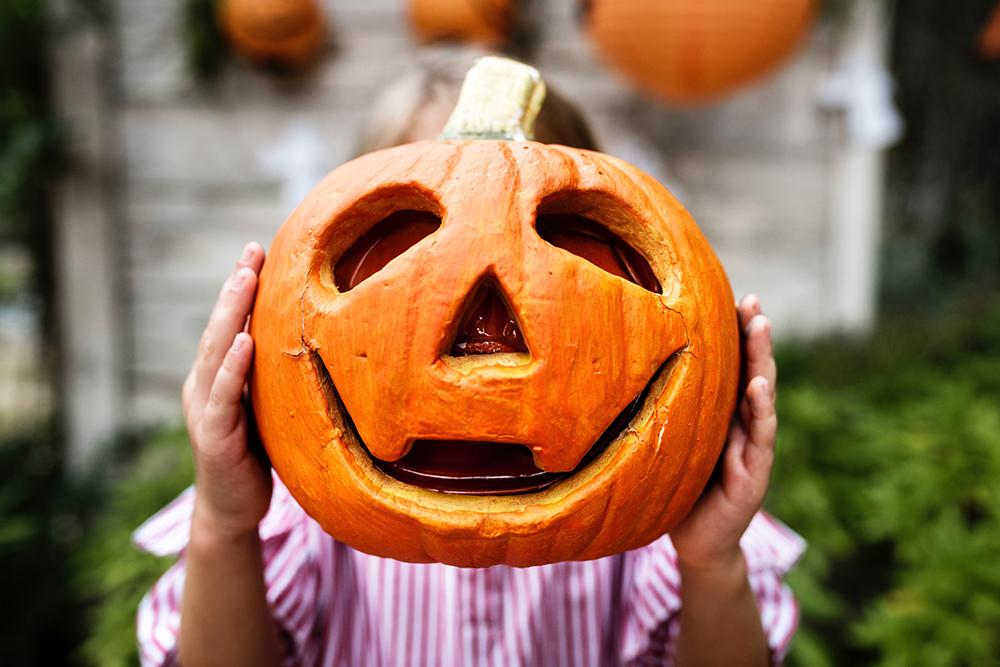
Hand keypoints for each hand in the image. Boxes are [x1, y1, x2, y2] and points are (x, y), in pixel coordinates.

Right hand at [182, 242, 271, 541]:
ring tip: (245, 279)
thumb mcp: (267, 408)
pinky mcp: (212, 437)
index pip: (229, 324)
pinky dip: (232, 367)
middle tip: (251, 251)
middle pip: (219, 328)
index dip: (241, 288)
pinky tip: (245, 341)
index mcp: (216, 377)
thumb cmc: (255, 457)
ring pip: (215, 353)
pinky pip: (223, 396)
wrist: (232, 511)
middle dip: (236, 288)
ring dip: (231, 314)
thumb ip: (275, 377)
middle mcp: (203, 386)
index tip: (258, 250)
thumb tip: (316, 342)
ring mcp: (204, 410)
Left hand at [670, 294, 776, 569]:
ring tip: (761, 326)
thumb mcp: (669, 442)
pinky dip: (761, 410)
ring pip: (761, 397)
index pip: (732, 368)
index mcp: (723, 416)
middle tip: (751, 302)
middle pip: (751, 372)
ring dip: (762, 361)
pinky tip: (759, 384)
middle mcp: (741, 426)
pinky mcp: (753, 475)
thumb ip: (663, 410)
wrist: (694, 542)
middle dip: (754, 337)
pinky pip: (759, 438)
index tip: (733, 296)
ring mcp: (752, 449)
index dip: (735, 334)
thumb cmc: (678, 489)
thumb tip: (615, 367)